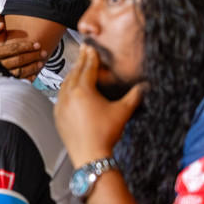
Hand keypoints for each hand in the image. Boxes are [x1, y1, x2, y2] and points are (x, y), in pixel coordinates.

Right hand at [0, 22, 45, 80]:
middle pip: (17, 60)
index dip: (26, 46)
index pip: (12, 49)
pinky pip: (15, 81)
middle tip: (43, 53)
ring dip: (31, 68)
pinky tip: (34, 75)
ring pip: (18, 71)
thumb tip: (1, 25)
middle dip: (32, 56)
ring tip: (41, 63)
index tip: (37, 44)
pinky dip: (25, 79)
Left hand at [54, 45, 144, 166]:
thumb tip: (146, 86)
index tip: (91, 48)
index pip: (88, 68)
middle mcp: (68, 95)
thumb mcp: (123, 112)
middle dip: (81, 62)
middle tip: (84, 52)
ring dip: (72, 74)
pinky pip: (61, 96)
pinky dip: (66, 89)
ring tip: (79, 68)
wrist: (90, 155)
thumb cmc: (106, 133)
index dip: (91, 57)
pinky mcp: (57, 116)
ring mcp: (60, 105)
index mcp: (83, 90)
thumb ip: (134, 96)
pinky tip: (71, 89)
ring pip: (65, 84)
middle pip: (75, 73)